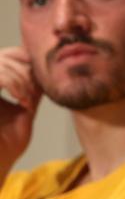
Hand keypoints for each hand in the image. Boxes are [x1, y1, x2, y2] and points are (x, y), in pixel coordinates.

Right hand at [0, 47, 41, 172]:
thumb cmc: (9, 143)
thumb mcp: (25, 109)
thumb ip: (32, 90)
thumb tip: (48, 73)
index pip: (11, 55)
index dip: (29, 62)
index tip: (40, 83)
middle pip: (7, 55)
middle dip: (27, 70)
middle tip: (35, 92)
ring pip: (3, 63)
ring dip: (23, 81)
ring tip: (29, 100)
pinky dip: (14, 85)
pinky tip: (22, 102)